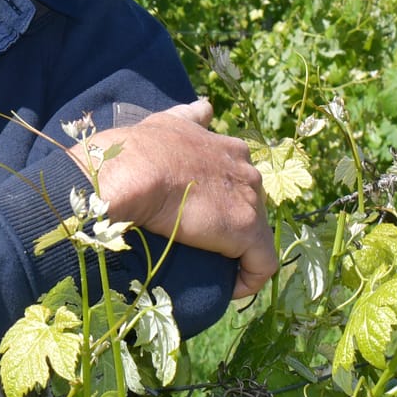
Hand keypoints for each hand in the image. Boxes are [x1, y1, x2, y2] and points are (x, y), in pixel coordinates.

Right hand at [75, 99, 276, 301]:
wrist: (135, 171)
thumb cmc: (141, 150)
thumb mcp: (170, 121)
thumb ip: (189, 116)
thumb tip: (204, 106)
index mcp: (228, 147)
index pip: (238, 174)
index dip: (224, 195)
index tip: (204, 212)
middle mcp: (246, 169)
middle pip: (250, 203)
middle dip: (231, 222)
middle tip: (202, 240)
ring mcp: (250, 201)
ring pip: (256, 233)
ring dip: (238, 251)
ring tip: (213, 267)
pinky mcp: (248, 232)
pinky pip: (262, 265)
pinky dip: (249, 280)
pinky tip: (230, 289)